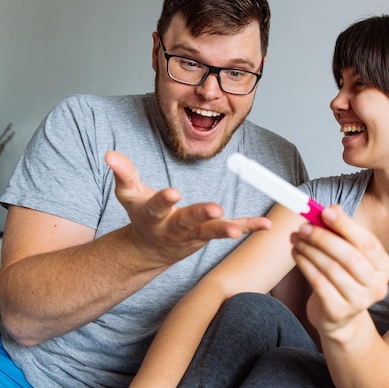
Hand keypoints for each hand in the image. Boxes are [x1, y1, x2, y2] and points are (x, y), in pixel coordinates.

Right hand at [105, 151, 271, 265]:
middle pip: (188, 222)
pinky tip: (266, 225)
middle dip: (200, 215)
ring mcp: (194, 235)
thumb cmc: (142, 215)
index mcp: (154, 216)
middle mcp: (174, 228)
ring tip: (239, 229)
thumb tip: (109, 153)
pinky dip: (249, 226)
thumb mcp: (129, 195)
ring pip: (210, 232)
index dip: (164, 200)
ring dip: (226, 229)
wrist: (152, 248)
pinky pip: (232, 229)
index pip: (158, 207)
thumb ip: (123, 173)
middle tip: (214, 208)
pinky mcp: (209, 234)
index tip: (173, 192)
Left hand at [290, 205, 388, 338]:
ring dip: (310, 250)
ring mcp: (359, 302)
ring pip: (331, 269)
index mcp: (384, 267)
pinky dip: (304, 265)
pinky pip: (318, 282)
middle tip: (304, 226)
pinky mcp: (338, 311)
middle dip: (323, 238)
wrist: (338, 316)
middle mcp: (377, 286)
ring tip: (296, 238)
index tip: (325, 212)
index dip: (346, 225)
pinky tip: (296, 253)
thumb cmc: (344, 277)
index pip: (367, 243)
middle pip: (349, 256)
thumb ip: (342, 231)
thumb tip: (333, 208)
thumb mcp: (347, 253)